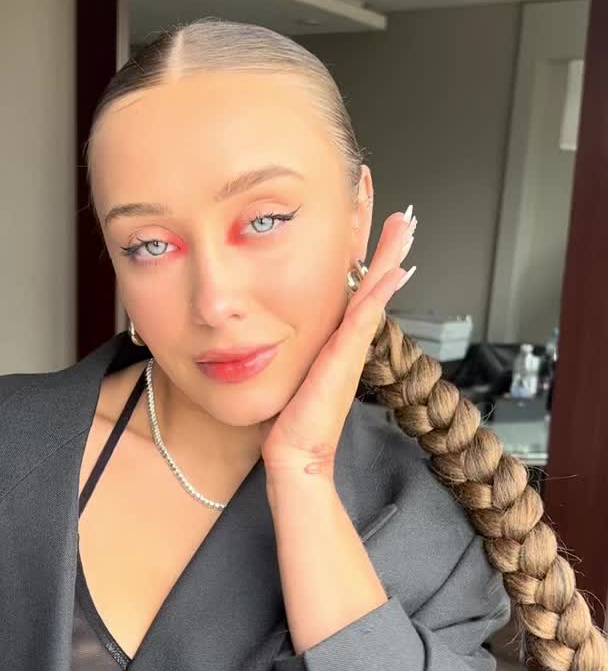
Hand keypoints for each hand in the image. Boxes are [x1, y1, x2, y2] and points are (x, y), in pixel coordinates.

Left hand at [260, 208, 416, 480]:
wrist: (294, 452)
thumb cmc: (287, 420)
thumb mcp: (287, 373)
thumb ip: (285, 352)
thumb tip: (266, 335)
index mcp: (332, 340)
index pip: (350, 289)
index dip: (362, 259)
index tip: (368, 228)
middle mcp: (347, 341)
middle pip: (371, 284)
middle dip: (385, 248)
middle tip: (403, 218)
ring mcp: (350, 348)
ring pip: (374, 292)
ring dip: (390, 258)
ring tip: (404, 228)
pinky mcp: (346, 357)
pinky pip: (366, 315)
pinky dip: (381, 291)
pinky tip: (396, 270)